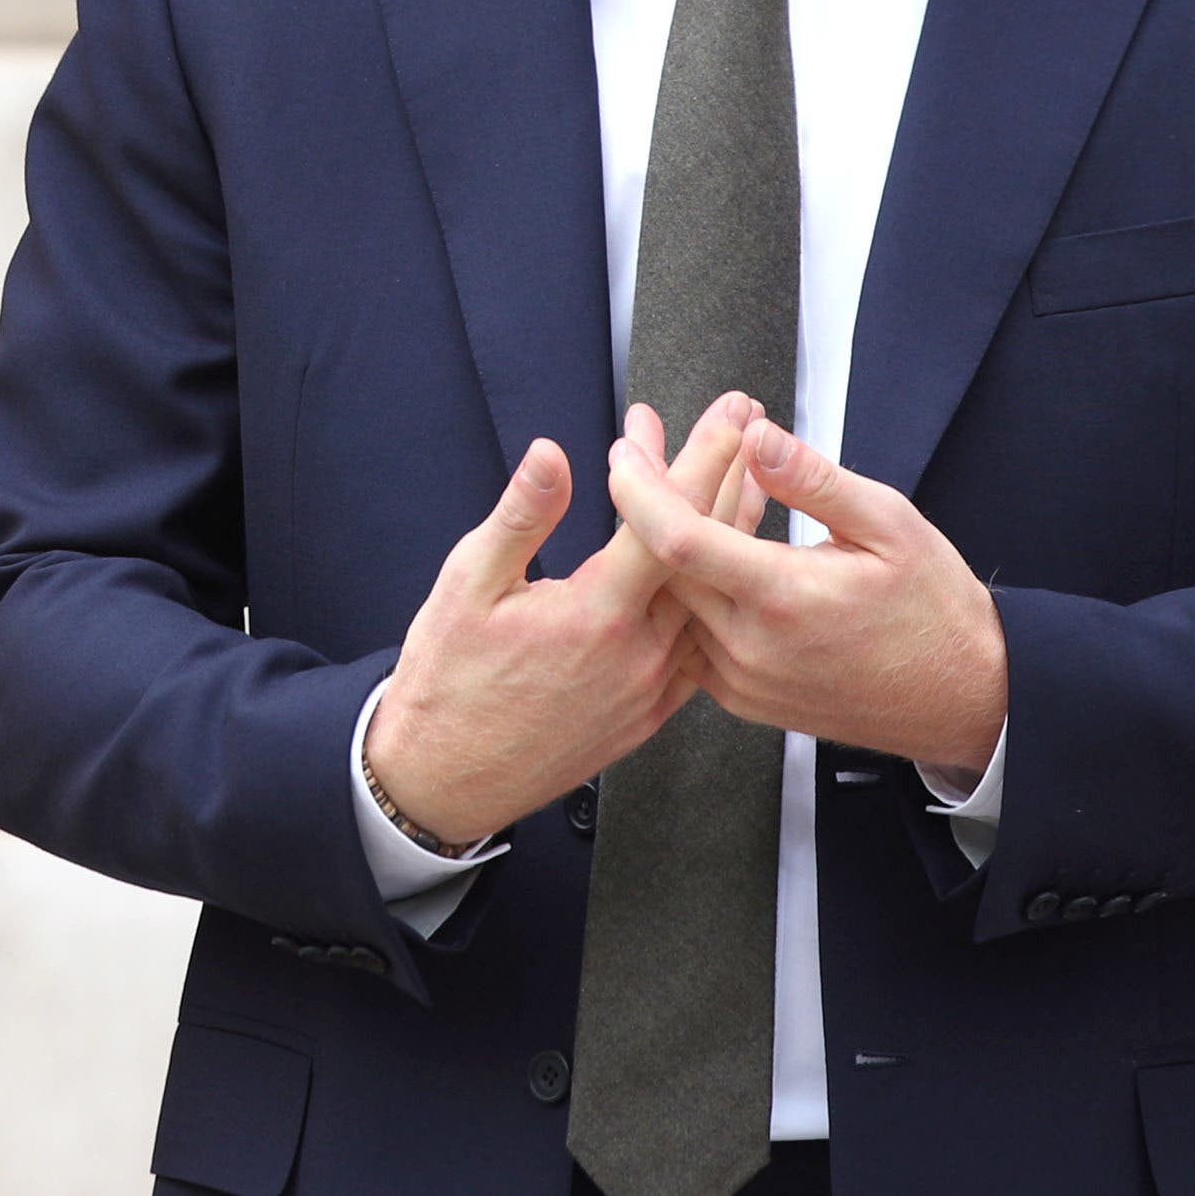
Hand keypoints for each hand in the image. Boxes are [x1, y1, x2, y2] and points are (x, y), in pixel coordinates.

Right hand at [365, 405, 752, 845]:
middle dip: (729, 479)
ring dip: (730, 536)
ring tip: (747, 483)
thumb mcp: (467, 585)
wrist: (446, 777)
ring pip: (712, 600)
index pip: (668, 522)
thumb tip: (551, 455)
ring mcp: (649, 689)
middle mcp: (637, 654)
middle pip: (706, 554)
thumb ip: (520, 517)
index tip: (727, 418)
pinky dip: (716, 598)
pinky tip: (720, 575)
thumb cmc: (450, 682)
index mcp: (594, 615)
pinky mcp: (648, 714)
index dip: (701, 460)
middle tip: (748, 428)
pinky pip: (700, 647)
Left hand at [608, 401, 1008, 768]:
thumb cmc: (933, 607)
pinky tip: (708, 542)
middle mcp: (751, 647)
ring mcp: (742, 679)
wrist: (962, 698)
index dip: (639, 489)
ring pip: (674, 601)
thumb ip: (814, 480)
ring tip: (677, 482)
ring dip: (669, 542)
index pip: (678, 540)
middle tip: (644, 445)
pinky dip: (693, 585)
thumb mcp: (889, 524)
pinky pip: (692, 633)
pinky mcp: (742, 697)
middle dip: (649, 498)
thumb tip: (755, 437)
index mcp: (783, 598)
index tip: (623, 449)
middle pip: (664, 565)